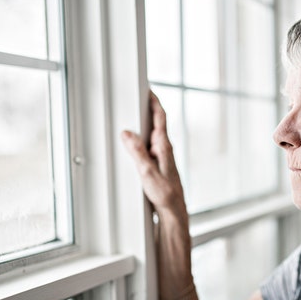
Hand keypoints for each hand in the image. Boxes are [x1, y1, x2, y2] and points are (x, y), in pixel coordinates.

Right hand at [121, 91, 184, 211]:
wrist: (173, 210)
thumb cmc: (165, 194)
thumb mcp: (147, 173)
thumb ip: (137, 152)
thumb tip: (127, 133)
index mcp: (164, 147)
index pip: (160, 117)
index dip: (154, 102)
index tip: (148, 89)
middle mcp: (164, 149)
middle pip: (156, 123)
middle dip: (147, 109)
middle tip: (138, 97)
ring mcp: (162, 156)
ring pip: (151, 135)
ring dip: (143, 125)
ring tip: (132, 116)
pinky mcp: (158, 164)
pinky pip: (148, 146)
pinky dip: (141, 140)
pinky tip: (133, 143)